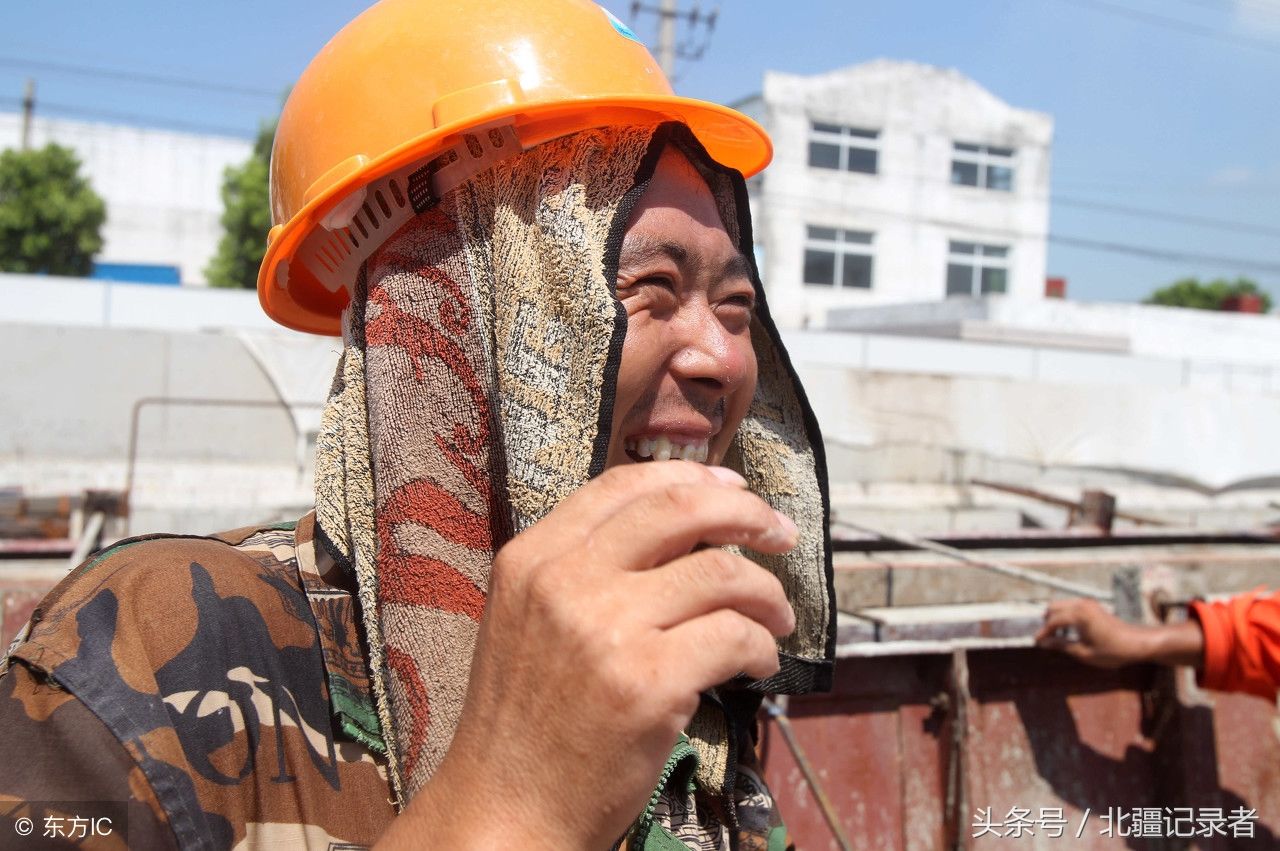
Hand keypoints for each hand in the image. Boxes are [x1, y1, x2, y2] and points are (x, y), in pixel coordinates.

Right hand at [379, 461, 797, 849]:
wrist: (506, 810)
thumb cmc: (524, 722)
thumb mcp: (528, 620)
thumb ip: (583, 570)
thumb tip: (682, 530)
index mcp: (532, 558)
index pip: (623, 485)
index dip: (689, 478)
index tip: (732, 489)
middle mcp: (565, 581)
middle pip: (679, 510)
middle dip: (746, 513)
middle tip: (779, 532)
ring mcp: (607, 630)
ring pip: (720, 573)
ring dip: (766, 592)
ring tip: (776, 616)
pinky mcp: (649, 683)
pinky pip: (734, 636)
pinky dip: (762, 646)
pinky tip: (760, 663)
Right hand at [1035, 598, 1203, 670]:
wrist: (1138, 643)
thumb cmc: (1113, 651)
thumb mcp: (1084, 653)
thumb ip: (1062, 646)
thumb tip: (1044, 644)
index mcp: (1079, 615)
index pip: (1052, 621)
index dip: (1043, 633)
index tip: (1036, 643)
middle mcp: (1082, 605)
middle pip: (1053, 607)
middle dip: (1047, 623)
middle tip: (1047, 640)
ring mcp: (1088, 604)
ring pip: (1062, 606)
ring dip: (1056, 619)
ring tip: (1059, 639)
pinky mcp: (1093, 607)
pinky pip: (1072, 608)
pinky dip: (1066, 618)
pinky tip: (1071, 633)